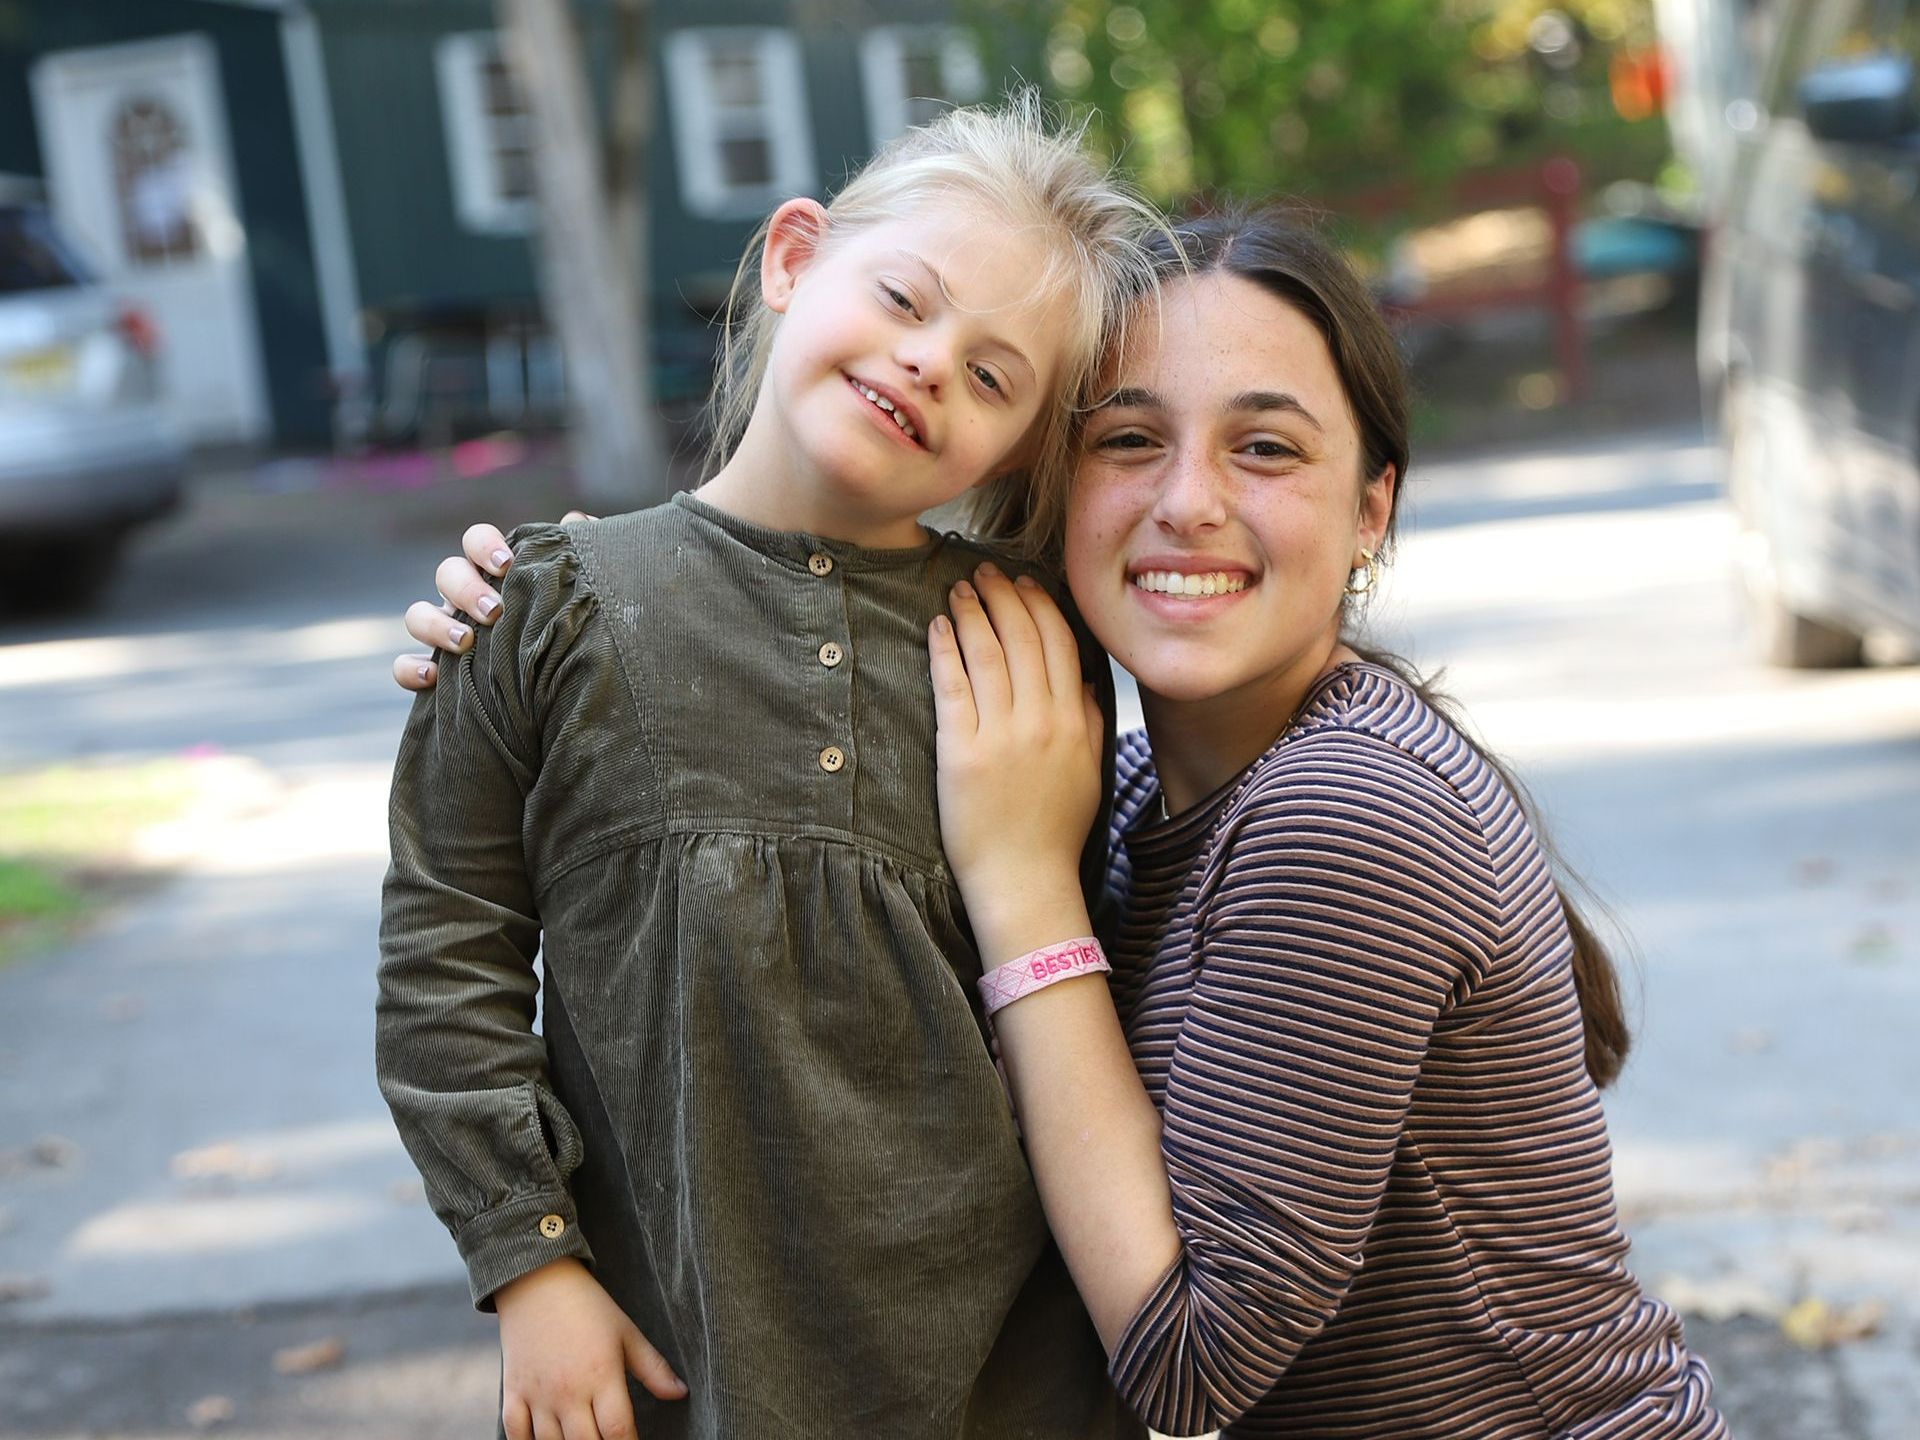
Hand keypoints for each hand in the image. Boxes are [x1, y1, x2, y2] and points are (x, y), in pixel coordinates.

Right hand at [392, 514, 592, 690]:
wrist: (561, 689)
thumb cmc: (567, 630)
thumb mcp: (576, 593)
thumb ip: (577, 555)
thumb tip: (576, 519)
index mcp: (493, 573)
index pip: (476, 540)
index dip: (484, 545)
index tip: (506, 565)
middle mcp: (464, 598)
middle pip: (447, 573)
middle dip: (467, 589)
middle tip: (495, 611)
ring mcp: (443, 632)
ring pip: (417, 615)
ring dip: (436, 624)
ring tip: (467, 641)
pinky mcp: (432, 672)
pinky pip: (403, 666)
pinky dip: (410, 669)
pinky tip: (433, 677)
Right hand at [495, 1257, 685, 1439]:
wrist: (538, 1281)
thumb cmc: (588, 1307)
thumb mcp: (626, 1333)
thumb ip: (653, 1368)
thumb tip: (680, 1393)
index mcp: (601, 1375)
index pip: (618, 1430)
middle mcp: (568, 1390)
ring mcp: (538, 1394)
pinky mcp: (513, 1391)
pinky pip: (515, 1433)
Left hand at [929, 563, 1102, 959]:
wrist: (1025, 881)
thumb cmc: (1055, 831)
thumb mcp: (1090, 773)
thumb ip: (1093, 722)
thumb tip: (1089, 680)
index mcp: (1075, 721)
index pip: (1060, 644)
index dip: (1039, 605)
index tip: (1021, 582)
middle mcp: (1042, 722)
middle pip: (1023, 639)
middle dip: (1002, 597)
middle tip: (983, 571)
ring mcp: (1001, 736)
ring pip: (989, 655)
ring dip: (973, 614)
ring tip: (959, 588)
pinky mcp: (962, 754)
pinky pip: (953, 687)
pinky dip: (946, 651)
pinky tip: (939, 626)